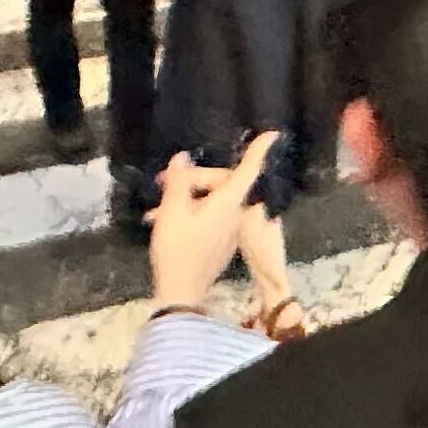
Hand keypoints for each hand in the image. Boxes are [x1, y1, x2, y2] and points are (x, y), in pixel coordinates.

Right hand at [148, 134, 278, 311]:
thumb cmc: (177, 249)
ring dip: (185, 198)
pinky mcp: (221, 242)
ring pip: (211, 201)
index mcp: (228, 203)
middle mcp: (235, 214)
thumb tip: (183, 158)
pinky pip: (209, 217)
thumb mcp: (171, 211)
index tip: (272, 134)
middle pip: (219, 183)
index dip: (258, 150)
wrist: (181, 292)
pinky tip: (164, 220)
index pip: (248, 170)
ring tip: (155, 209)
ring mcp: (230, 230)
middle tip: (162, 182)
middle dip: (192, 179)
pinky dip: (190, 213)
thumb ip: (179, 181)